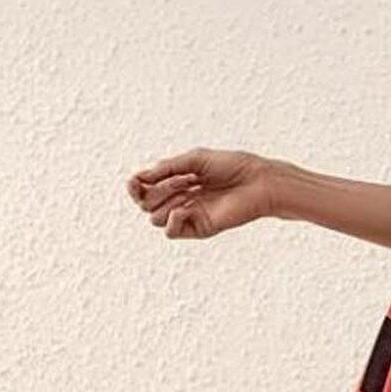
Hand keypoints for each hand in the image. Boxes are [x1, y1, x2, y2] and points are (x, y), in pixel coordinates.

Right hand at [124, 148, 277, 238]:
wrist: (257, 182)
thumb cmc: (231, 166)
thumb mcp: (193, 160)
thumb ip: (166, 168)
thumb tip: (140, 178)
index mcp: (180, 181)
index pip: (147, 188)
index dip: (135, 186)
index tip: (133, 181)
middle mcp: (182, 199)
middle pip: (147, 203)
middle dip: (153, 191)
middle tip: (178, 181)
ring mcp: (190, 215)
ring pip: (154, 218)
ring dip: (164, 202)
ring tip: (187, 191)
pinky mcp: (199, 228)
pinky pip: (170, 232)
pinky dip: (171, 219)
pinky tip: (185, 208)